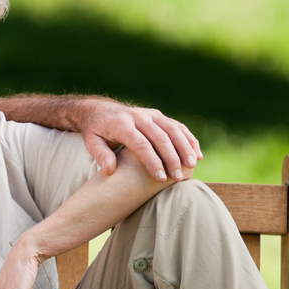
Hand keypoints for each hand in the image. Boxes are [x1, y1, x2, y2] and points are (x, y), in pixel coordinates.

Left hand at [79, 102, 200, 180]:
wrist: (98, 110)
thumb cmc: (95, 132)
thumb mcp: (91, 142)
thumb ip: (100, 155)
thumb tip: (110, 170)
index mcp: (121, 123)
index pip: (140, 144)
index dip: (152, 161)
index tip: (161, 178)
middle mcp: (138, 116)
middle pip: (160, 136)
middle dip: (171, 157)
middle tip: (178, 177)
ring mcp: (149, 114)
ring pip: (172, 129)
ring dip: (184, 146)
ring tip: (192, 165)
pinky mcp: (157, 115)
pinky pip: (176, 125)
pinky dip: (188, 138)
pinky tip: (197, 153)